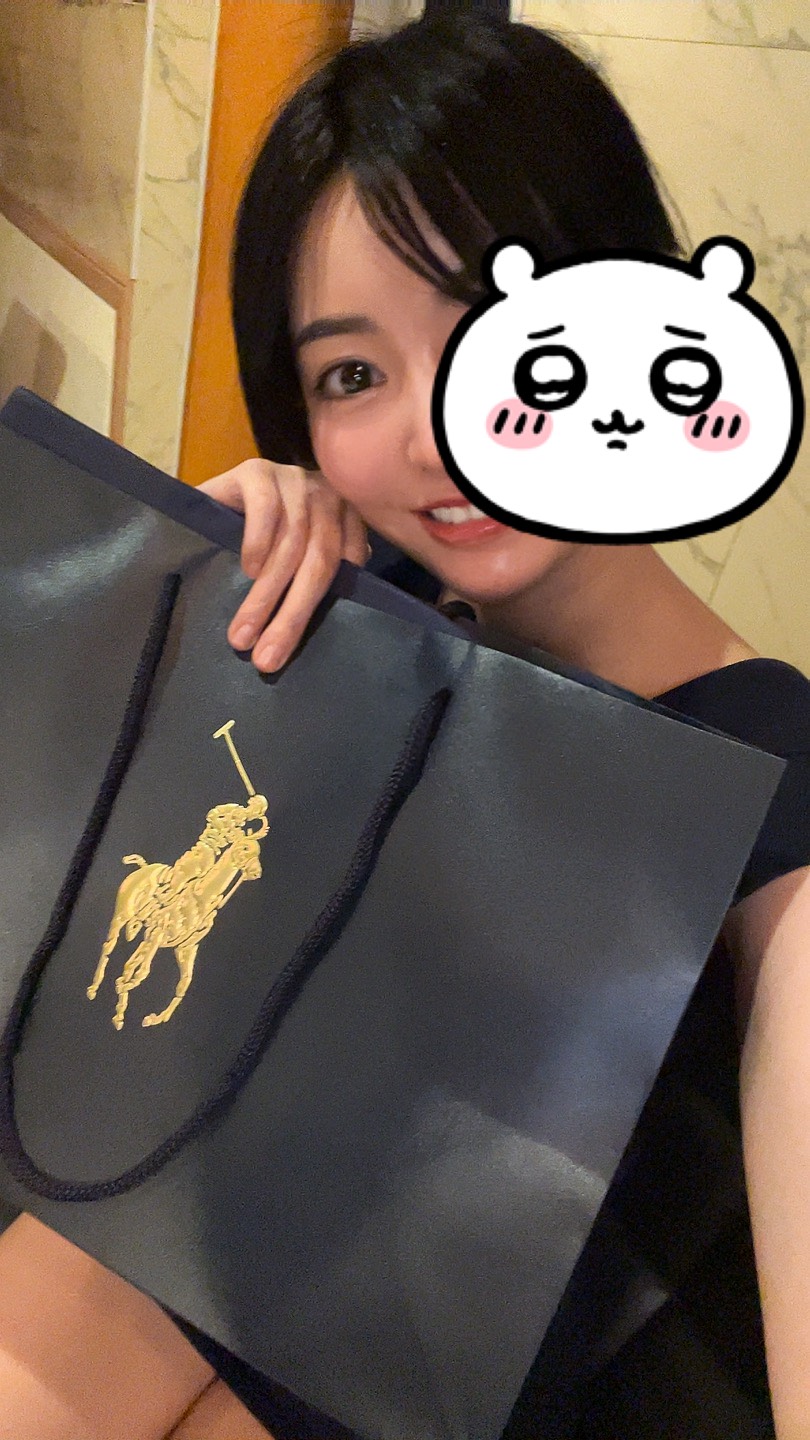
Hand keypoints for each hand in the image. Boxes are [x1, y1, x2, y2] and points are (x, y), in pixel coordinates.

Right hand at [197, 459, 368, 672]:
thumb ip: (317, 575)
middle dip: (290, 615)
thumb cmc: (253, 537)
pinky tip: (247, 570)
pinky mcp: (257, 470)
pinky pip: (266, 509)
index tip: (289, 652)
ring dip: (266, 594)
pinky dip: (258, 543)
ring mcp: (293, 479)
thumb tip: (339, 619)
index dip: (319, 612)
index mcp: (344, 517)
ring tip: (244, 632)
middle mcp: (325, 494)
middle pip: (319, 561)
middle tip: (266, 658)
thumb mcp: (293, 558)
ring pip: (291, 543)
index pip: (345, 566)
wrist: (210, 500)